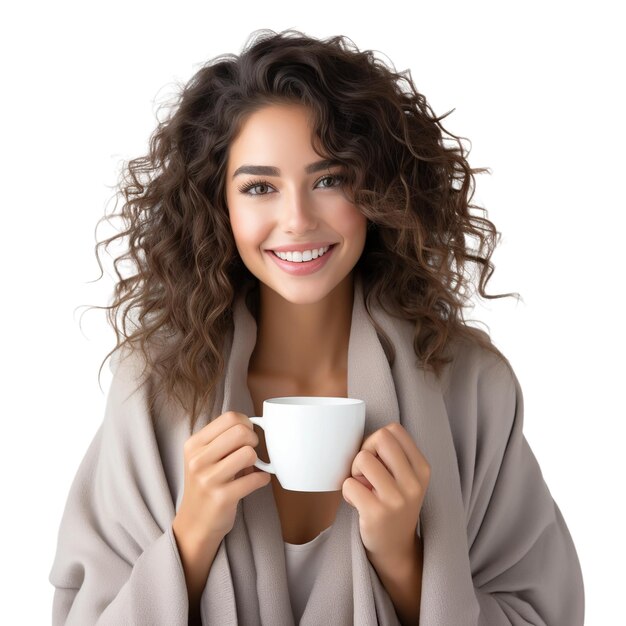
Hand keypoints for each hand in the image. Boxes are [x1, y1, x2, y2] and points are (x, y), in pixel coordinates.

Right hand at [173, 411, 270, 549]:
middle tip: (251, 451)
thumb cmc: (206, 484)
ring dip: (256, 461)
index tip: (247, 435)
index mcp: (194, 444)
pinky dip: (262, 479)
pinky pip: (255, 479)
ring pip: (249, 453)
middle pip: (240, 431)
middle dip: (253, 440)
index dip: (246, 424)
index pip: (229, 417)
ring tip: (250, 468)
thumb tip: (254, 424)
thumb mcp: (203, 457)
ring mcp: (208, 479)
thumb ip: (222, 439)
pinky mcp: (222, 498)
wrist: (195, 523)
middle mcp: (198, 460)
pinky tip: (256, 481)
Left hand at [341, 422, 429, 565]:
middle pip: (380, 437)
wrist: (395, 548)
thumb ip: (393, 455)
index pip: (393, 429)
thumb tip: (364, 436)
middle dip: (365, 451)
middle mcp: (414, 482)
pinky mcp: (377, 513)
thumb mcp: (405, 477)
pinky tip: (358, 504)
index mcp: (422, 467)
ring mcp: (397, 499)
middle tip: (366, 473)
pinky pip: (349, 484)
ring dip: (354, 473)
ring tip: (363, 489)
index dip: (377, 441)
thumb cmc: (393, 503)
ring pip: (362, 459)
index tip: (377, 460)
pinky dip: (347, 492)